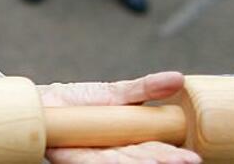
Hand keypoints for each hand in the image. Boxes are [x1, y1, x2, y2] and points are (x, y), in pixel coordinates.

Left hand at [39, 72, 199, 163]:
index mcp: (129, 140)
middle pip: (142, 160)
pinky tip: (121, 163)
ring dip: (142, 163)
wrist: (41, 102)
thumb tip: (178, 78)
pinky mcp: (74, 158)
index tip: (192, 156)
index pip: (156, 151)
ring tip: (158, 162)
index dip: (174, 155)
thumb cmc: (78, 101)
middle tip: (184, 161)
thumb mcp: (115, 92)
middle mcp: (115, 153)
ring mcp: (95, 157)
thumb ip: (145, 88)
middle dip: (163, 161)